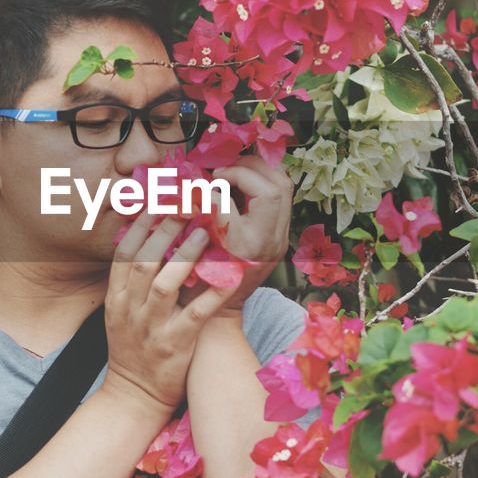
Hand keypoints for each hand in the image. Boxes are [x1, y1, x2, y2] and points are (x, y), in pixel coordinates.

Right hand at [103, 210, 242, 422]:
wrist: (133, 397)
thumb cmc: (133, 349)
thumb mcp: (121, 313)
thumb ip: (132, 281)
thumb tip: (150, 241)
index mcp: (116, 298)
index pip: (124, 253)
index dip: (141, 225)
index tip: (158, 201)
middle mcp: (130, 309)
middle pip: (143, 261)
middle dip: (164, 231)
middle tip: (186, 206)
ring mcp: (152, 327)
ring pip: (165, 284)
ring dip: (184, 255)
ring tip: (204, 231)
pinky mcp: (175, 344)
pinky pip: (196, 314)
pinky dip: (213, 293)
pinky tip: (229, 276)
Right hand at [179, 154, 293, 312]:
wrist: (221, 310)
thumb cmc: (199, 282)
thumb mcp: (192, 247)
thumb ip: (198, 214)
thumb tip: (199, 183)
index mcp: (248, 242)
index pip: (247, 193)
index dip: (227, 178)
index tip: (210, 180)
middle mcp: (270, 240)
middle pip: (277, 186)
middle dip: (250, 167)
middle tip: (225, 168)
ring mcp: (279, 239)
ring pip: (285, 189)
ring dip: (261, 173)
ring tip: (235, 171)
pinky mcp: (280, 238)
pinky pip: (281, 200)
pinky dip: (264, 184)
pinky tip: (243, 185)